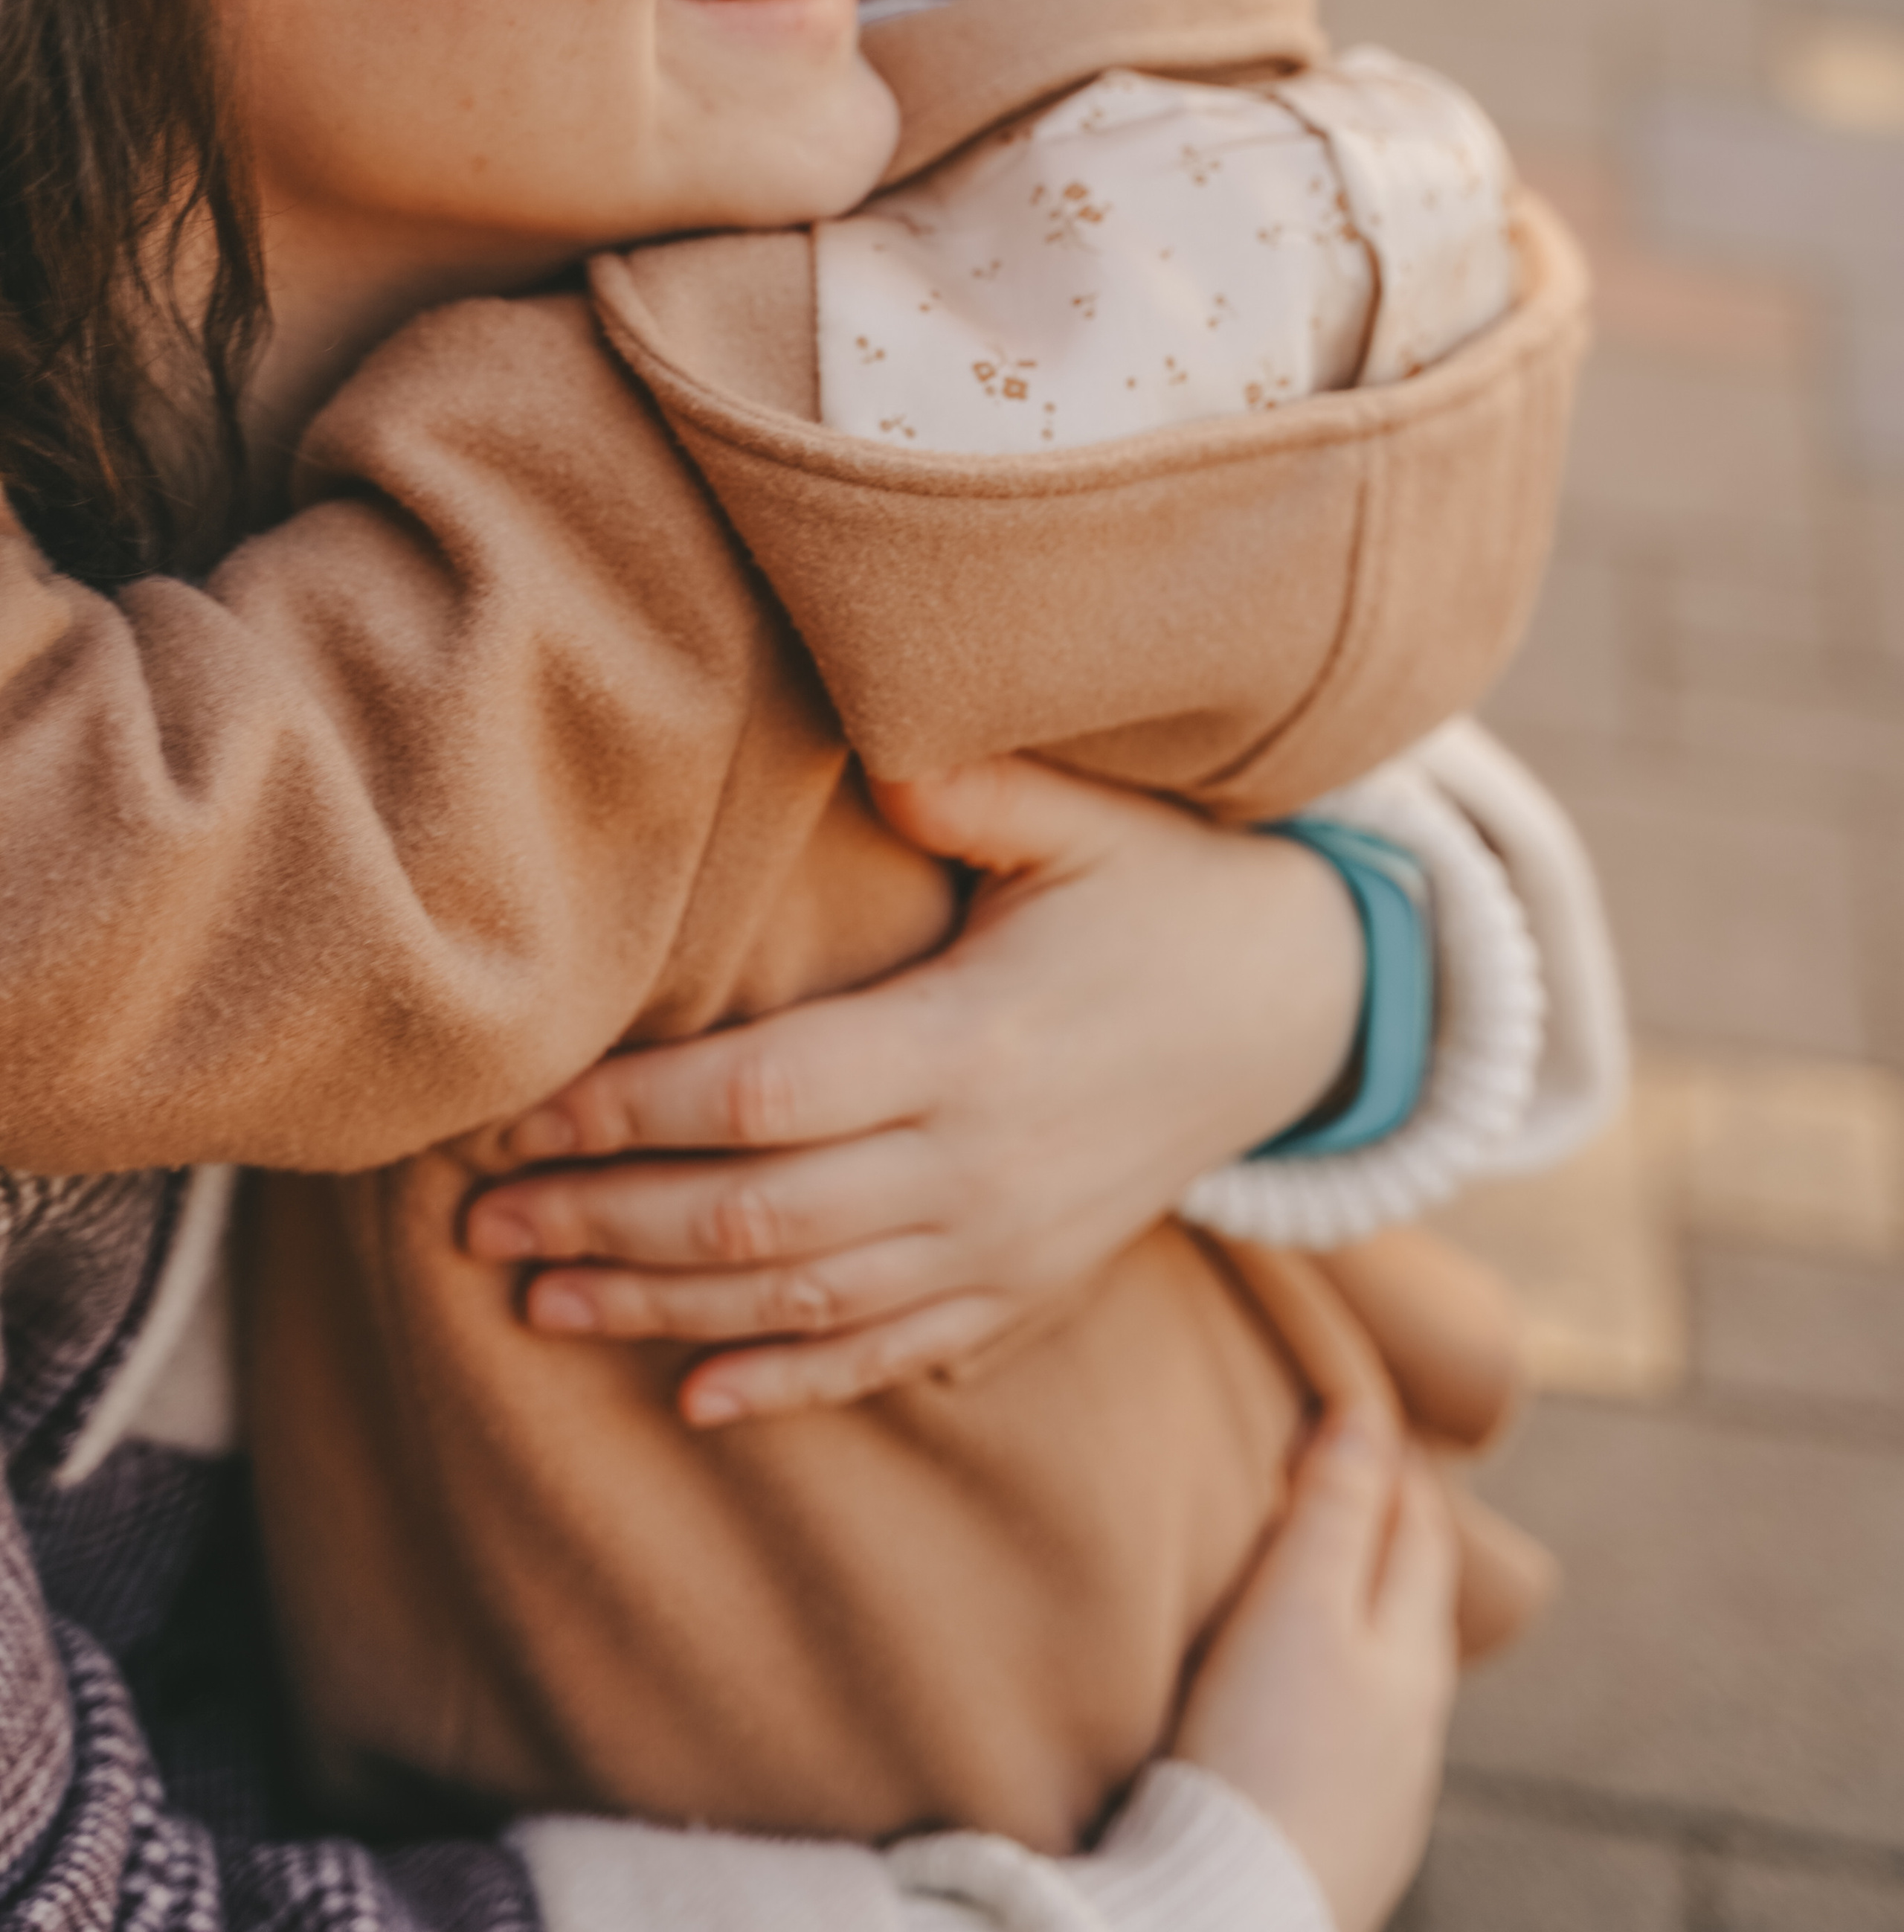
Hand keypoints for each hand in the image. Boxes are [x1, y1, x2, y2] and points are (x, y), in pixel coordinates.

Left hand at [463, 755, 1361, 1422]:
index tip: (515, 1114)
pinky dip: (790, 1385)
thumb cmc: (1172, 893)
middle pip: (756, 1219)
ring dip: (661, 1310)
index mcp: (972, 1042)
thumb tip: (876, 753)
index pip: (763, 1096)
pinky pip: (894, 1356)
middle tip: (474, 1224)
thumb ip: (977, 788)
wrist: (1305, 1010)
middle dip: (604, 1222)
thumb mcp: (1093, 820)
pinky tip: (694, 1399)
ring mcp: (1007, 1245)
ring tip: (536, 1303)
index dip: (629, 1114)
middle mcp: (980, 1167)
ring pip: (804, 1303)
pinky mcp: (1031, 1286)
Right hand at [1173, 1415, 1458, 1931]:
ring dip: (1358, 1622)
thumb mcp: (1297, 1604)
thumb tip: (1368, 1419)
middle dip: (1386, 1540)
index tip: (1364, 1414)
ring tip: (1314, 1589)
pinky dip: (1332, 1694)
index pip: (1420, 1533)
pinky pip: (1350, 1741)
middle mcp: (1416, 1726)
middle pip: (1411, 1607)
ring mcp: (1385, 1793)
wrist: (1238, 1912)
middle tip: (1349, 1484)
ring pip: (1385, 1679)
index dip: (1395, 1468)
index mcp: (1413, 1655)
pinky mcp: (1342, 1843)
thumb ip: (1333, 1510)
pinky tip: (1294, 1708)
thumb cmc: (1265, 1747)